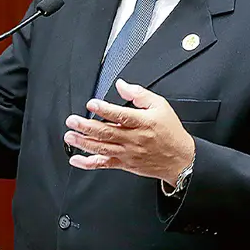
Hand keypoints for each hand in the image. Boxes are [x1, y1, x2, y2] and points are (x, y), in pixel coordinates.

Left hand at [64, 79, 195, 184]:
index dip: (105, 110)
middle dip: (87, 126)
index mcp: (143, 123)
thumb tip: (121, 85)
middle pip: (107, 132)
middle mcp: (133, 139)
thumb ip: (139, 94)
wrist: (180, 159)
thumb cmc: (170, 132)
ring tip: (70, 136)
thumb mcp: (160, 106)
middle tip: (72, 121)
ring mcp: (127, 153)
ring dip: (83, 142)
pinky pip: (104, 164)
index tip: (91, 104)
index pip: (121, 115)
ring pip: (102, 148)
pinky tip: (76, 159)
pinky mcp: (124, 164)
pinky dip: (88, 163)